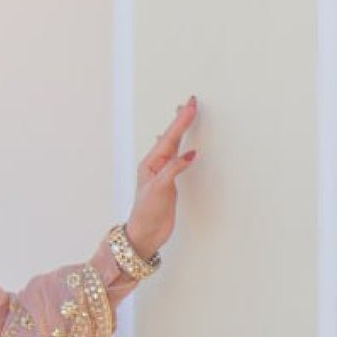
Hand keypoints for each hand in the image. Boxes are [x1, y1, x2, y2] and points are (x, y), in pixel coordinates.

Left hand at [124, 97, 198, 261]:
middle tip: (190, 103)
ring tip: (183, 115)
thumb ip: (174, 170)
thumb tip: (189, 154)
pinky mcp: (169, 183)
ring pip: (173, 146)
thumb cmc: (147, 213)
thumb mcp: (160, 189)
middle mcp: (156, 165)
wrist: (146, 234)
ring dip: (179, 130)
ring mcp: (163, 173)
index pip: (170, 137)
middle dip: (181, 120)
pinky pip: (176, 159)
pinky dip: (180, 148)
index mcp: (151, 163)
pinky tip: (180, 145)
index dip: (181, 121)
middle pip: (171, 137)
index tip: (191, 105)